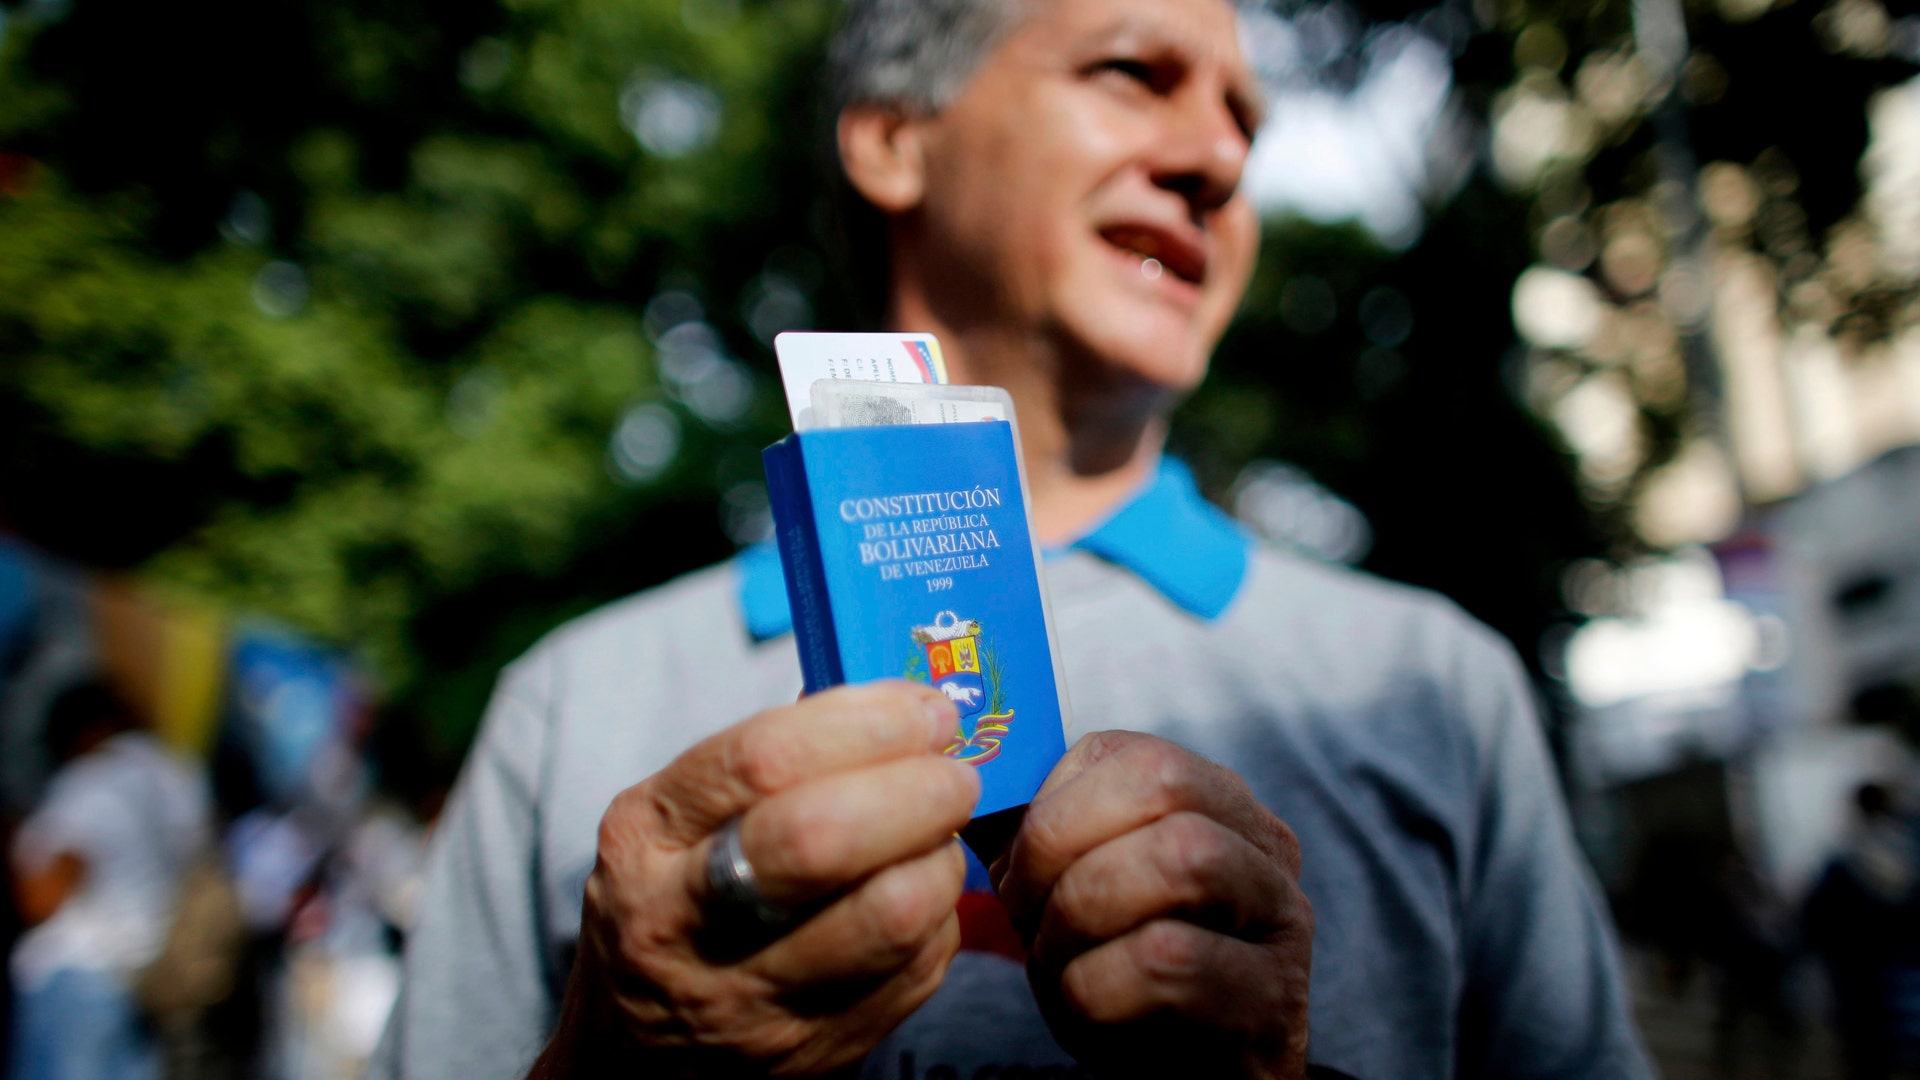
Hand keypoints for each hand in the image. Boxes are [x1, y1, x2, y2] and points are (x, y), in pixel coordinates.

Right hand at [532, 682, 978, 1077]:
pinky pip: (916, 972)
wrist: (638, 1058)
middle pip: (824, 838)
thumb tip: (893, 702)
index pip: (763, 760)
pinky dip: (940, 921)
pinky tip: (923, 898)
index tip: (925, 708)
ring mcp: (748, 1000)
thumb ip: (765, 764)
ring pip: (889, 914)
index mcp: (645, 838)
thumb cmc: (675, 903)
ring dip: (941, 858)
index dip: (866, 723)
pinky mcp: (812, 1054)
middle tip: (956, 773)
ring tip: (941, 836)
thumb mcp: (674, 823)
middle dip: (918, 789)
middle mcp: (682, 923)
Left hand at [991, 730, 1311, 1079]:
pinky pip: (1172, 960)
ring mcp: (1280, 917)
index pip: (1133, 752)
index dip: (1053, 801)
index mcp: (1215, 799)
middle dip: (1061, 843)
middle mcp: (1264, 843)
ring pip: (1181, 857)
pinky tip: (1086, 1004)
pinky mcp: (1272, 996)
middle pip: (1162, 783)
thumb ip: (1029, 829)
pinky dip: (1099, 982)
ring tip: (1056, 956)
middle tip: (1023, 906)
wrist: (1183, 1076)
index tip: (1013, 861)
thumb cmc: (1120, 971)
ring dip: (1083, 910)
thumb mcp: (1069, 888)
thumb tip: (961, 778)